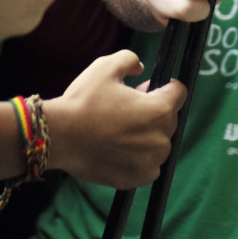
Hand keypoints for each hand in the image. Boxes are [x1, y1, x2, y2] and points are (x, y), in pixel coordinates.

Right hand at [44, 50, 184, 188]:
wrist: (58, 137)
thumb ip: (130, 59)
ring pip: (158, 144)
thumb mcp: (105, 67)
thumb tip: (140, 68)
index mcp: (160, 110)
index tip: (146, 89)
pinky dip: (138, 158)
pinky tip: (117, 149)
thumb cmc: (82, 102)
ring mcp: (150, 161)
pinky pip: (148, 165)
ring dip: (146, 136)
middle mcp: (161, 138)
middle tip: (125, 109)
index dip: (164, 86)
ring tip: (118, 131)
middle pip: (168, 119)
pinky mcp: (137, 178)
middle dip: (153, 111)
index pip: (179, 92)